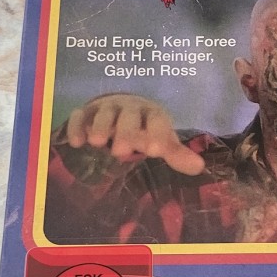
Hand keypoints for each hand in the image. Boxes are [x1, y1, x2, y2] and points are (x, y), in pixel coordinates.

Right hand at [65, 94, 204, 175]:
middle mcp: (129, 109)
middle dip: (126, 132)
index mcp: (151, 114)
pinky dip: (77, 126)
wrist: (120, 108)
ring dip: (101, 126)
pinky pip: (80, 116)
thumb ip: (175, 153)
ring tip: (98, 143)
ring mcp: (106, 109)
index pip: (156, 121)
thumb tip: (199, 168)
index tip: (154, 151)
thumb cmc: (144, 129)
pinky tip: (76, 142)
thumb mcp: (160, 139)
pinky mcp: (86, 113)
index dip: (156, 133)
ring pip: (104, 113)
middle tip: (121, 152)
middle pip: (129, 116)